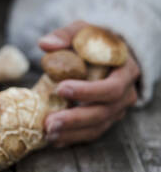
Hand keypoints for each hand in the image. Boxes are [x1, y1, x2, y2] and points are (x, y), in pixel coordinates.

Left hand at [38, 21, 139, 147]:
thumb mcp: (81, 31)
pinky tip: (54, 140)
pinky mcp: (104, 120)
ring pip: (97, 127)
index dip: (88, 91)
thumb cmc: (92, 42)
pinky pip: (90, 133)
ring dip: (72, 133)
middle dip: (75, 118)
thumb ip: (65, 35)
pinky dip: (72, 138)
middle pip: (103, 112)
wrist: (102, 55)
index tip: (60, 88)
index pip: (111, 87)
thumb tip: (45, 44)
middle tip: (49, 122)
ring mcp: (116, 110)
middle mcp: (125, 94)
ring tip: (48, 134)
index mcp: (124, 71)